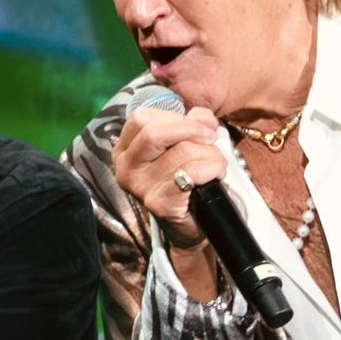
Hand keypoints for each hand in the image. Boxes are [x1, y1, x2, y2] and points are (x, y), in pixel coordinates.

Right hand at [111, 105, 226, 249]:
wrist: (191, 223)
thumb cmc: (185, 180)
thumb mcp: (182, 143)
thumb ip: (191, 122)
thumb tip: (203, 116)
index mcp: (125, 150)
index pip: (142, 119)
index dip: (174, 117)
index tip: (197, 124)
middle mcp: (127, 169)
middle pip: (156, 132)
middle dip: (191, 130)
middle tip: (210, 137)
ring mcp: (141, 188)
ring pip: (182, 151)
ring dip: (210, 153)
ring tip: (214, 162)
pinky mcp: (160, 203)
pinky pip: (193, 172)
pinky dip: (212, 168)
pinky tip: (215, 175)